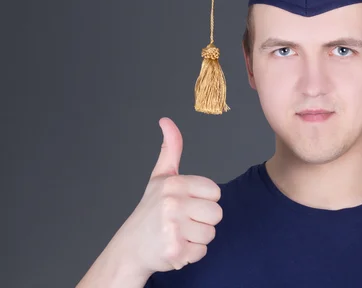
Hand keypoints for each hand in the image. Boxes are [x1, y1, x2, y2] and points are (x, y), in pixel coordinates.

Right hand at [116, 117, 222, 274]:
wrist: (131, 248)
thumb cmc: (150, 211)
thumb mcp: (160, 177)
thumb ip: (170, 149)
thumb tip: (166, 121)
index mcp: (174, 184)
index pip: (215, 193)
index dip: (203, 200)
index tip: (185, 203)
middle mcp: (172, 204)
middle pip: (217, 214)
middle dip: (203, 221)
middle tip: (182, 222)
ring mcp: (172, 228)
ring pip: (210, 234)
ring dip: (197, 238)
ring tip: (178, 234)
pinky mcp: (174, 250)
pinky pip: (201, 252)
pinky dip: (191, 254)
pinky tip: (175, 247)